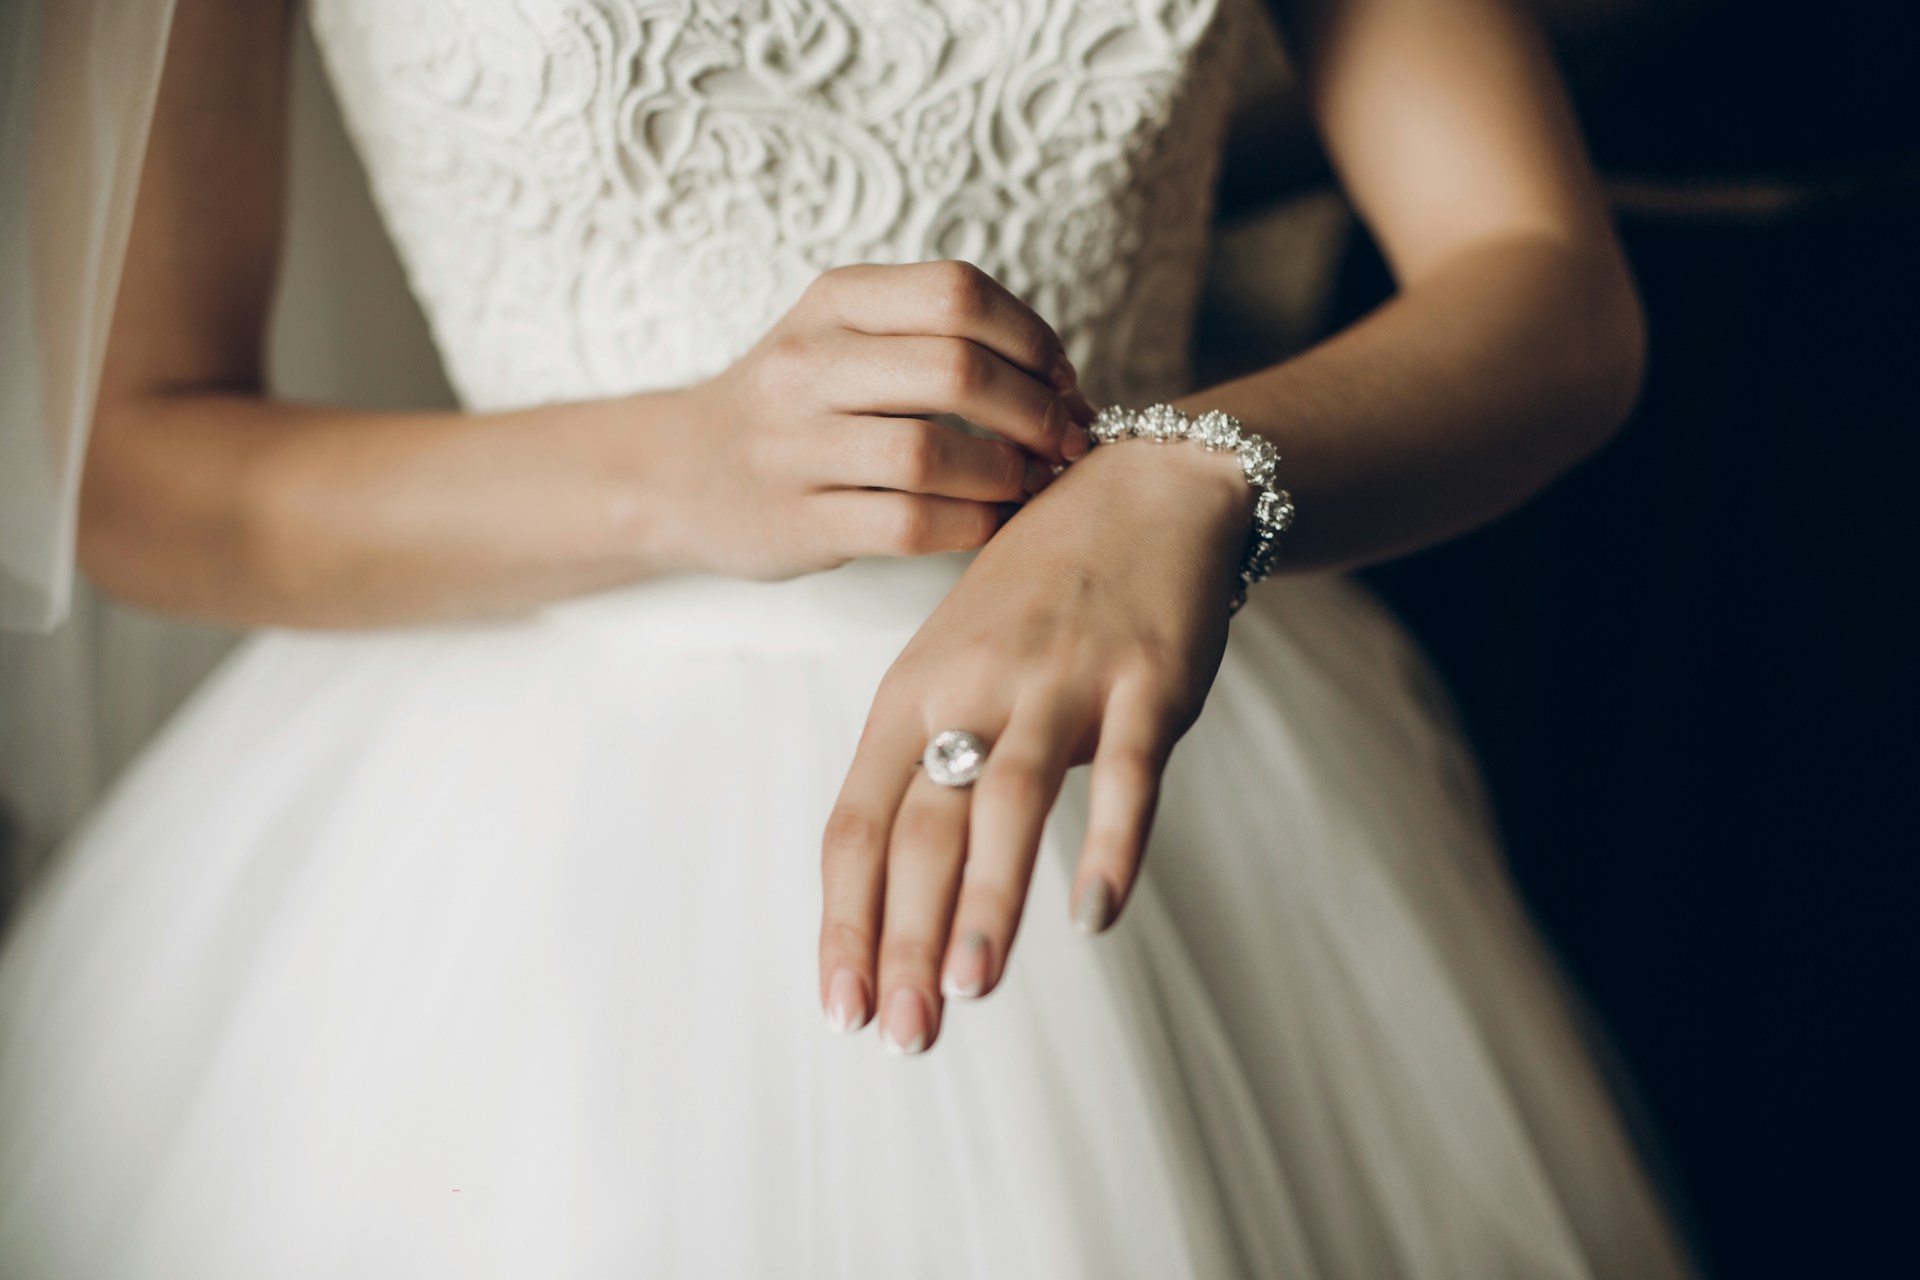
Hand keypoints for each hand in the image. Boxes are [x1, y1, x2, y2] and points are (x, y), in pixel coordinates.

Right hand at [665, 261, 1095, 578]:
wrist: (685, 473)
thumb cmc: (801, 408)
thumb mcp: (847, 339)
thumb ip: (941, 341)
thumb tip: (1068, 389)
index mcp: (833, 301)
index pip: (957, 293)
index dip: (1032, 338)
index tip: (1062, 380)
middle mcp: (805, 364)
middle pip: (956, 369)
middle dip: (1036, 411)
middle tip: (1066, 441)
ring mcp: (793, 446)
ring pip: (933, 454)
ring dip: (1007, 474)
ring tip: (1029, 484)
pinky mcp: (797, 522)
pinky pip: (909, 525)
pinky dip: (972, 526)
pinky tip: (989, 523)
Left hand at [815, 435, 1254, 1050]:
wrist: (1143, 490)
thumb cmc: (1034, 599)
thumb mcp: (953, 667)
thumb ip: (927, 768)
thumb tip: (895, 901)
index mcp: (911, 693)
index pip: (857, 823)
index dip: (844, 921)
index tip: (841, 1008)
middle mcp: (971, 687)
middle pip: (922, 827)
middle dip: (905, 938)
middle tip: (903, 1034)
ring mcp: (1060, 680)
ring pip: (1006, 801)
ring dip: (986, 901)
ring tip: (968, 989)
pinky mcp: (1146, 680)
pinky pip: (1125, 773)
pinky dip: (1110, 843)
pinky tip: (1094, 914)